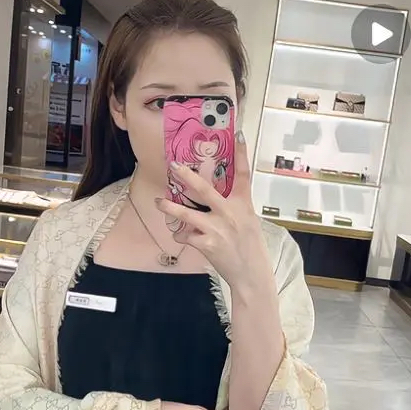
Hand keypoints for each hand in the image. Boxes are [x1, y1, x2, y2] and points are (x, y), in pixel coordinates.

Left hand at [155, 132, 269, 291]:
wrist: (251, 275)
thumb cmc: (250, 249)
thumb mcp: (248, 223)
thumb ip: (233, 209)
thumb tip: (215, 199)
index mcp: (244, 205)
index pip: (243, 174)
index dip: (240, 154)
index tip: (237, 134)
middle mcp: (230, 213)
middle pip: (205, 189)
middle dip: (187, 176)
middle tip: (173, 166)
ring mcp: (217, 228)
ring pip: (187, 214)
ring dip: (170, 208)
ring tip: (158, 201)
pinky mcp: (208, 244)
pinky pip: (187, 236)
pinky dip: (182, 235)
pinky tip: (182, 236)